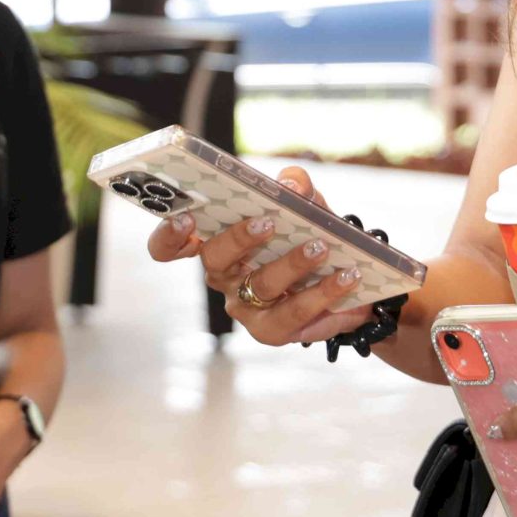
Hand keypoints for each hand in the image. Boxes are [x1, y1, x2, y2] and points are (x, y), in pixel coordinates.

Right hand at [145, 166, 381, 349]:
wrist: (346, 277)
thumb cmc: (307, 232)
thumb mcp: (303, 202)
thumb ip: (295, 185)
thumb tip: (291, 186)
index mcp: (216, 241)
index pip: (171, 246)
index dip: (168, 236)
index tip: (186, 219)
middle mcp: (223, 276)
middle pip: (215, 260)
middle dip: (240, 239)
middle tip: (269, 222)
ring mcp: (244, 307)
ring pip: (262, 286)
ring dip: (293, 264)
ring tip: (322, 246)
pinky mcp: (272, 331)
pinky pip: (296, 314)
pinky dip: (324, 293)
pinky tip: (348, 276)